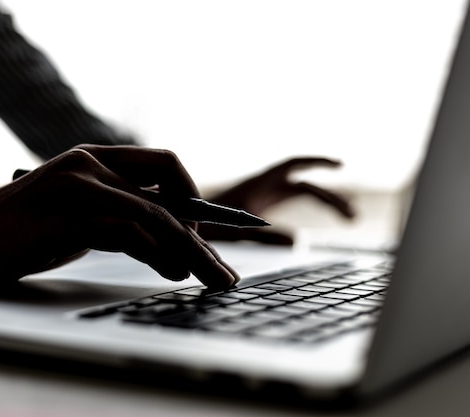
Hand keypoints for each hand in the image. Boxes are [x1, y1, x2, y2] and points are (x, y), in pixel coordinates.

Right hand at [0, 145, 238, 289]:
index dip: (195, 197)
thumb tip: (170, 241)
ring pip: (155, 213)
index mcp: (96, 158)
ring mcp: (80, 186)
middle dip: (203, 235)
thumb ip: (116, 215)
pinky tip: (172, 270)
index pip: (164, 165)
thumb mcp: (78, 214)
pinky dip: (157, 252)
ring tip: (210, 277)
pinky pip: (128, 231)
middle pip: (168, 193)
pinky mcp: (67, 214)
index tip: (211, 234)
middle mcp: (92, 164)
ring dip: (190, 249)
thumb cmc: (24, 228)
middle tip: (222, 271)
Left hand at [198, 157, 355, 244]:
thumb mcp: (235, 230)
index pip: (293, 165)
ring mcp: (264, 197)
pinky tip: (317, 228)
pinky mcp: (261, 208)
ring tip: (350, 221)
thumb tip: (300, 241)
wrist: (182, 224)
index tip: (340, 166)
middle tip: (353, 218)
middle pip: (306, 185)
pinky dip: (308, 211)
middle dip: (331, 197)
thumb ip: (266, 235)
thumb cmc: (204, 223)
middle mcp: (264, 187)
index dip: (317, 162)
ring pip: (303, 194)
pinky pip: (291, 205)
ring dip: (326, 204)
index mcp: (259, 183)